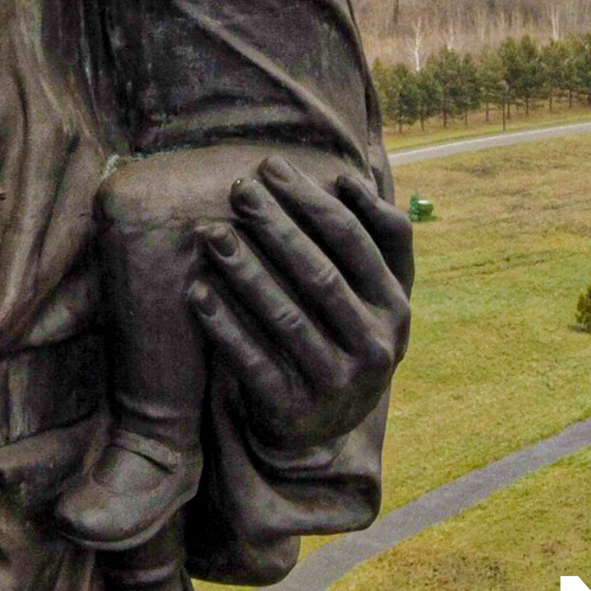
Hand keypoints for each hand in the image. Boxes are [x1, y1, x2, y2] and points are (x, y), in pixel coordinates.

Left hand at [185, 157, 412, 450]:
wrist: (324, 424)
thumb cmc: (343, 332)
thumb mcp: (374, 292)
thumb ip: (377, 237)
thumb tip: (351, 179)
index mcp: (394, 308)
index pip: (353, 242)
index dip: (312, 201)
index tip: (271, 166)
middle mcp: (374, 348)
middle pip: (319, 275)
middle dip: (276, 227)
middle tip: (239, 189)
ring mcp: (336, 384)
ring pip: (285, 317)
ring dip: (244, 271)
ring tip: (209, 233)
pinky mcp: (294, 411)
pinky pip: (252, 363)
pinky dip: (224, 326)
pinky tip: (196, 291)